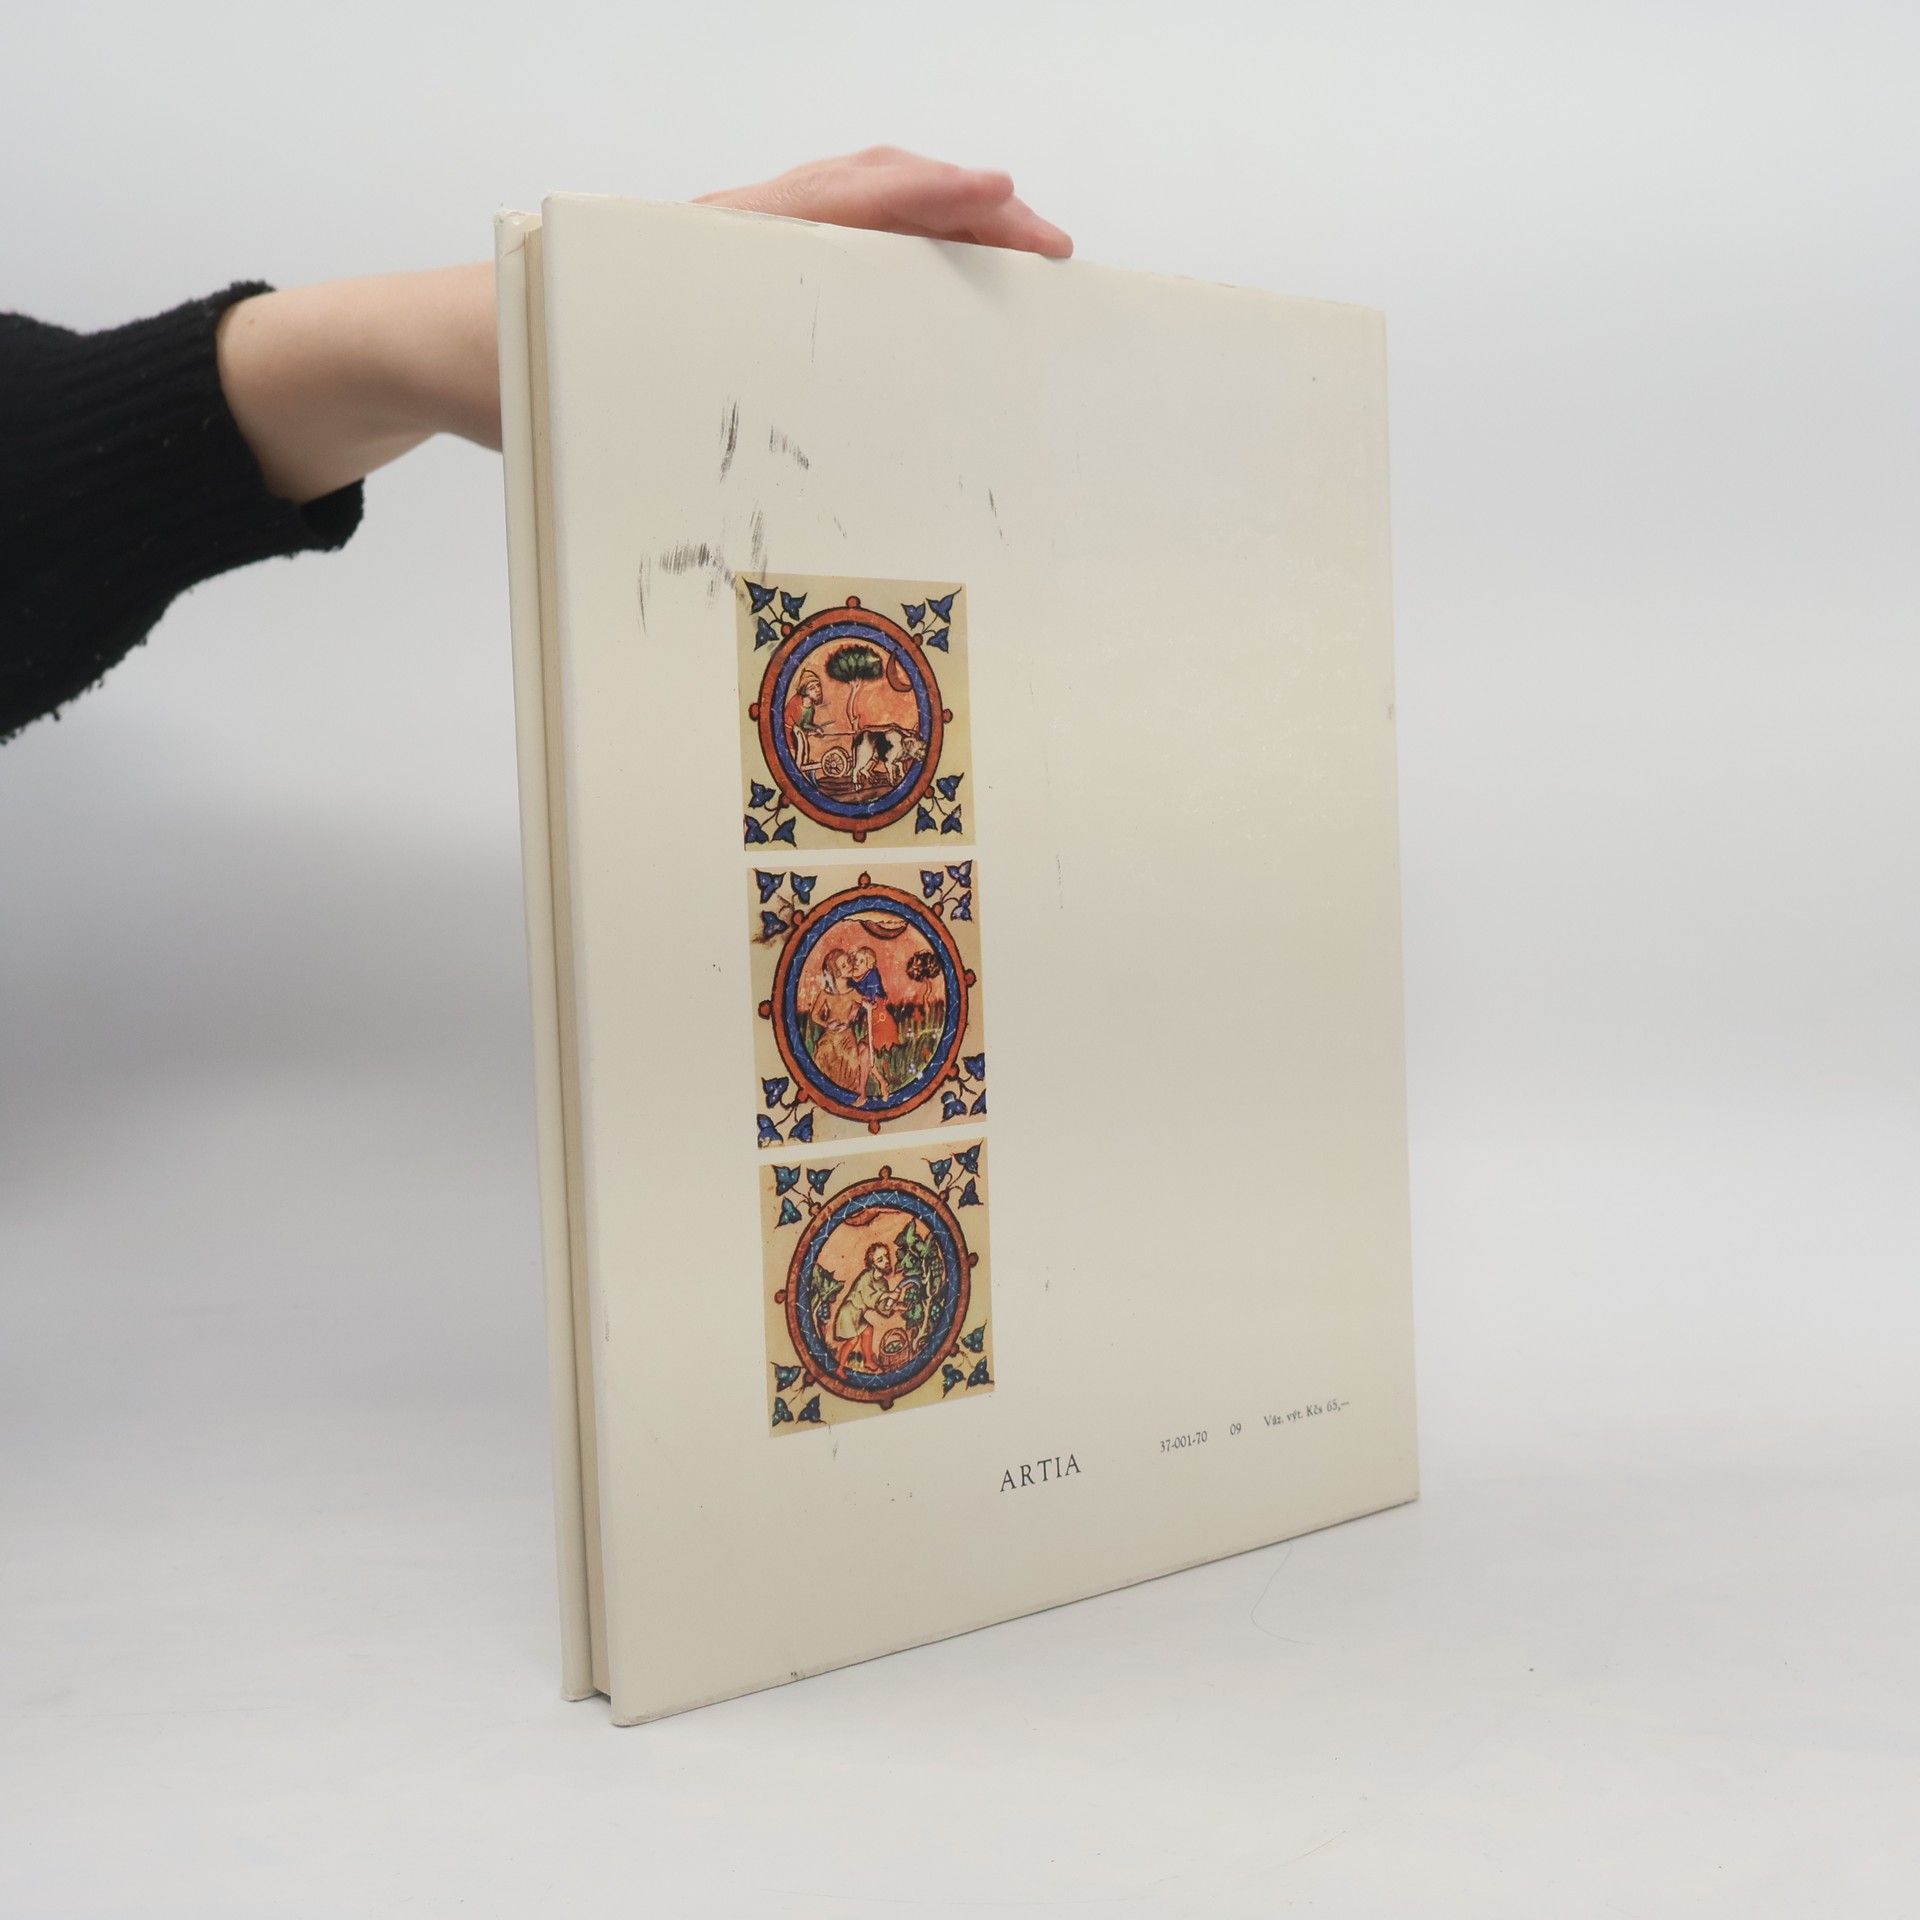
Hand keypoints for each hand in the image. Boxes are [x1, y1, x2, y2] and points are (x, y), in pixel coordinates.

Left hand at [219, 151, 1068, 501]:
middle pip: (868, 197)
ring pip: (850, 225)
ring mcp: (728, 263)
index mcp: (710, 243)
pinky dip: (881, 265)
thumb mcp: (571, 364)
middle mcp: (729, 241)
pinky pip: (818, 266)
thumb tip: (719, 413)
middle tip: (1045, 250)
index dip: (931, 197)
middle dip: (966, 213)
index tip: (1008, 202)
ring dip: (931, 236)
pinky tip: (906, 314)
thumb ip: (642, 379)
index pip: (842, 200)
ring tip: (1001, 275)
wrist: (432, 349)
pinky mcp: (717, 297)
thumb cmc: (497, 354)